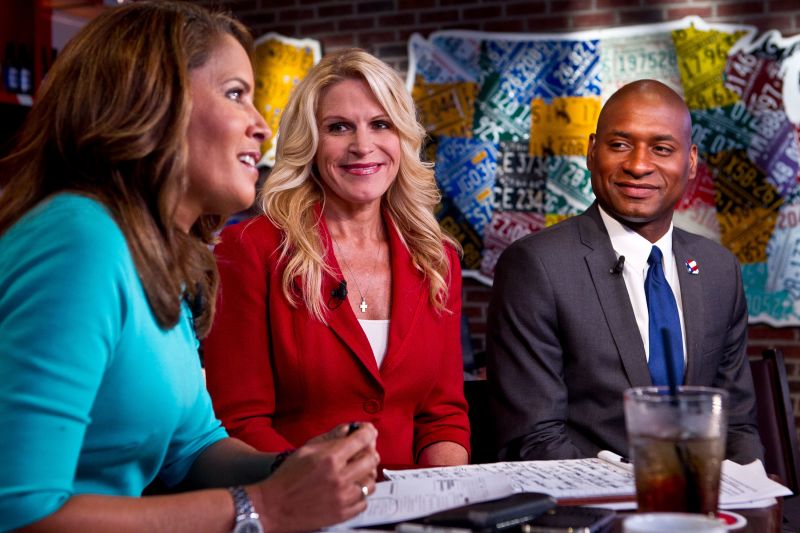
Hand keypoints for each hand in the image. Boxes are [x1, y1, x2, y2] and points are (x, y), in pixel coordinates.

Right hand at [253, 422, 378, 531]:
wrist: (274, 505)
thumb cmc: (287, 477)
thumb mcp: (306, 449)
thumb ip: (331, 437)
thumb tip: (349, 429)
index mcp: (331, 458)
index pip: (362, 439)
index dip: (368, 431)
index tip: (368, 431)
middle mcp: (340, 478)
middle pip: (372, 459)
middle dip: (369, 451)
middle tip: (362, 450)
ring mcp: (343, 498)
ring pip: (371, 482)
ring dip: (366, 474)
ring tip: (355, 472)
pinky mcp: (343, 514)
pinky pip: (364, 501)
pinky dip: (360, 494)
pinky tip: (350, 488)